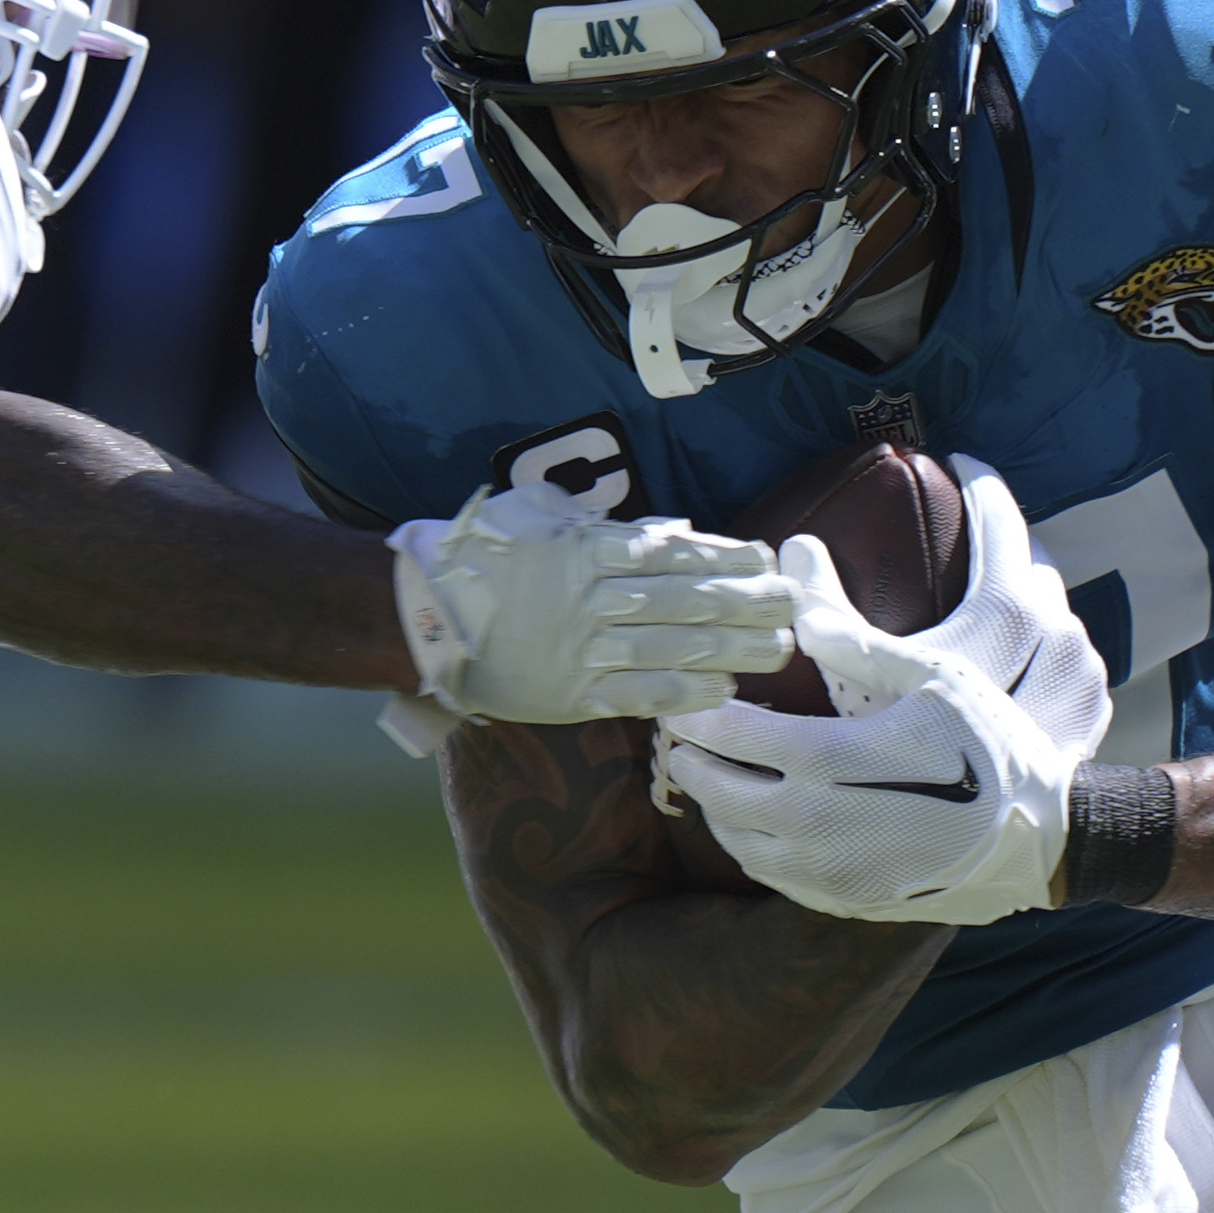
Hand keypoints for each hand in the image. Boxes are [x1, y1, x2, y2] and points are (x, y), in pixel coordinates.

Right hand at [389, 483, 797, 723]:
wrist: (422, 616)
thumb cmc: (478, 558)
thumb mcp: (535, 516)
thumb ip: (600, 523)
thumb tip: (669, 531)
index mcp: (586, 551)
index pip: (673, 553)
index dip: (725, 558)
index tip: (766, 559)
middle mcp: (592, 600)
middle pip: (686, 601)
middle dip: (746, 604)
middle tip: (792, 607)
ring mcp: (584, 651)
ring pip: (673, 649)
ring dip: (732, 650)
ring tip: (777, 650)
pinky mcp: (572, 696)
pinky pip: (639, 695)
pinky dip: (685, 694)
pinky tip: (725, 691)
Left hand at [657, 466, 1105, 922]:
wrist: (1041, 841)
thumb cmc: (991, 746)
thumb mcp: (938, 679)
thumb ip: (861, 646)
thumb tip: (796, 612)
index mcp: (843, 764)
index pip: (744, 737)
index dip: (704, 715)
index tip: (683, 696)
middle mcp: (828, 826)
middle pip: (726, 795)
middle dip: (694, 763)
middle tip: (677, 734)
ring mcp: (835, 874)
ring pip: (741, 843)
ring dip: (713, 807)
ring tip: (706, 771)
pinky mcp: (846, 902)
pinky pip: (772, 877)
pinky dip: (748, 845)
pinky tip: (748, 819)